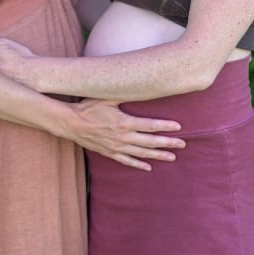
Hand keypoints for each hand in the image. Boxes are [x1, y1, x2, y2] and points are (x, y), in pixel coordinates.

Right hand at [68, 99, 184, 171]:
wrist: (71, 124)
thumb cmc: (88, 107)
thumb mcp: (107, 97)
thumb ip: (124, 94)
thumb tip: (139, 87)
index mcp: (124, 122)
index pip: (150, 125)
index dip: (165, 126)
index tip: (178, 127)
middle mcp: (123, 137)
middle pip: (150, 142)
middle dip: (168, 143)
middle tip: (183, 144)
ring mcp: (117, 147)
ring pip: (142, 154)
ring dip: (158, 155)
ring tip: (172, 157)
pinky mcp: (110, 153)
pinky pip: (127, 161)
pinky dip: (138, 165)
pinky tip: (149, 167)